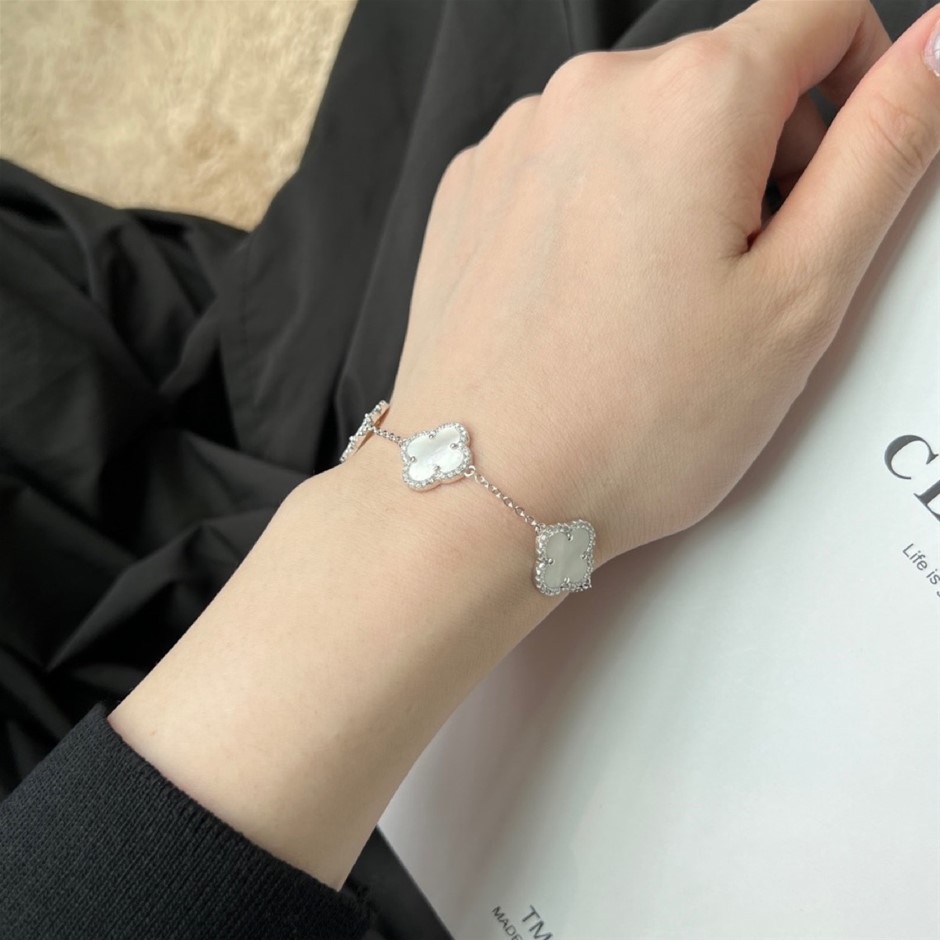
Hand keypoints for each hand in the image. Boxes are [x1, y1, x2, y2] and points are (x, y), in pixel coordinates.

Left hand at [388, 0, 939, 564]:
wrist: (480, 490)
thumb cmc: (632, 422)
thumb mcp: (800, 296)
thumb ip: (883, 151)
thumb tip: (935, 46)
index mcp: (690, 98)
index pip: (820, 10)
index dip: (857, 80)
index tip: (835, 170)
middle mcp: (589, 94)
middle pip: (724, 76)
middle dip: (761, 157)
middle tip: (739, 280)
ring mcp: (517, 139)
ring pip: (641, 124)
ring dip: (675, 187)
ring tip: (655, 305)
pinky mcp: (473, 188)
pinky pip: (566, 165)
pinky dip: (598, 210)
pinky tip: (590, 300)